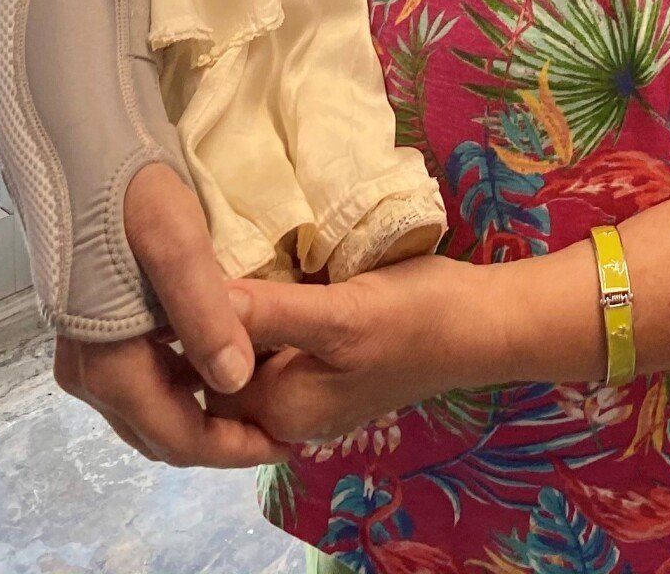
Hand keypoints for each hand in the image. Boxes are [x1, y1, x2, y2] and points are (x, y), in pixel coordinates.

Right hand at [53, 163, 282, 468]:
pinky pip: (137, 378)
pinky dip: (178, 385)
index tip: (284, 445)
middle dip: (218, 439)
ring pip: (146, 409)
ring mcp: (82, 351)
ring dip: (198, 414)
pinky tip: (216, 360)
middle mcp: (86, 371)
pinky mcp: (87, 326)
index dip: (231, 449)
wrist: (73, 145)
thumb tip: (236, 383)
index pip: (175, 436)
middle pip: (158, 432)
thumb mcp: (176, 240)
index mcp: (107, 363)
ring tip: (257, 398)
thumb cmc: (127, 187)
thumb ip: (205, 313)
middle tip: (277, 429)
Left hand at [215, 257, 497, 445]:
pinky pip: (278, 348)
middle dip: (213, 320)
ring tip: (237, 258)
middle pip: (222, 368)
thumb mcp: (342, 311)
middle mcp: (287, 414)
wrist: (483, 323)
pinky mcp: (329, 371)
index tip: (186, 268)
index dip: (191, 323)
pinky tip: (274, 276)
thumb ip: (272, 312)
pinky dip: (269, 318)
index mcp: (281, 410)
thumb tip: (199, 300)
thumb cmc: (416, 317)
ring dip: (243, 315)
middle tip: (208, 255)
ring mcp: (310, 395)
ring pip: (251, 355)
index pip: (203, 372)